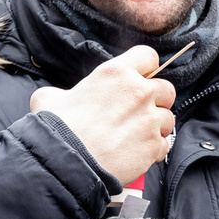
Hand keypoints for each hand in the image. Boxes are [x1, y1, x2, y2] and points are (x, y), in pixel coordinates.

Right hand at [29, 46, 177, 184]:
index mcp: (116, 73)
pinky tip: (137, 153)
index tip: (139, 79)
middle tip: (140, 112)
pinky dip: (154, 150)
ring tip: (138, 136)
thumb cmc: (58, 129)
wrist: (68, 161)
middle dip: (157, 100)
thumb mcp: (49, 98)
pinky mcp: (154, 145)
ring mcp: (149, 119)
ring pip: (168, 118)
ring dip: (156, 127)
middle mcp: (139, 92)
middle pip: (166, 88)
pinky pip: (164, 144)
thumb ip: (62, 93)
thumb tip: (57, 98)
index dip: (145, 68)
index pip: (148, 56)